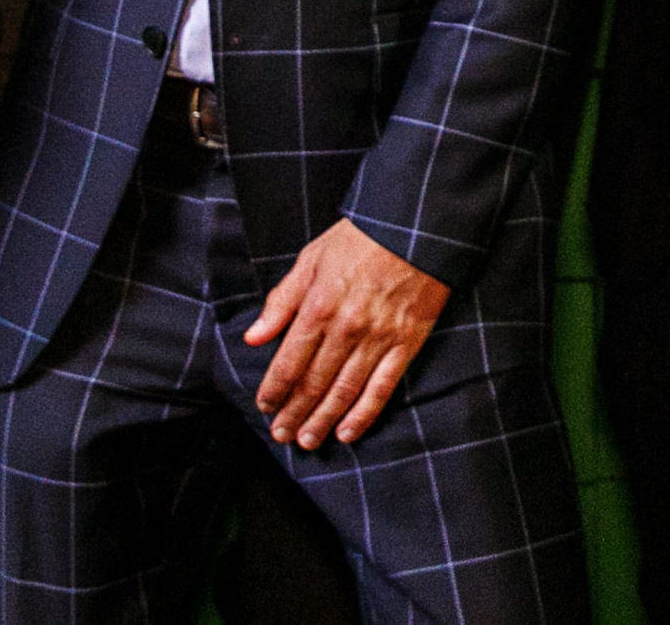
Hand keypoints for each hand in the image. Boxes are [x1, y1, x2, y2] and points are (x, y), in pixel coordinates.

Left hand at [245, 217, 449, 449]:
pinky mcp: (406, 344)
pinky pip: (382, 387)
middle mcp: (346, 328)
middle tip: (281, 435)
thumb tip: (254, 337)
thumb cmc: (359, 239)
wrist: (415, 228)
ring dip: (322, 421)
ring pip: (344, 392)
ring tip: (307, 441)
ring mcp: (378, 339)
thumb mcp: (311, 259)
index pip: (289, 360)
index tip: (264, 406)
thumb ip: (282, 301)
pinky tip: (347, 432)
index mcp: (319, 306)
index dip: (274, 389)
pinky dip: (364, 414)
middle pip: (314, 383)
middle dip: (294, 413)